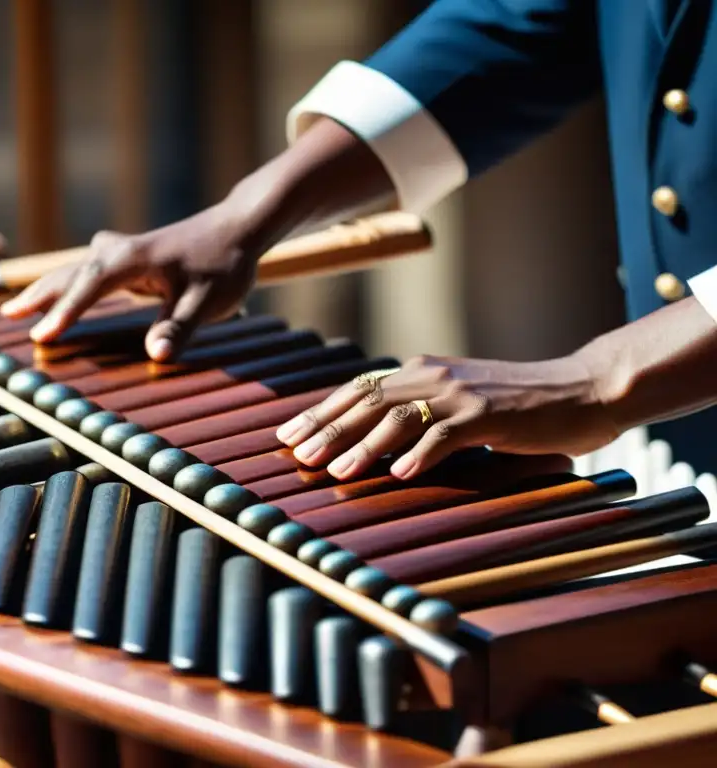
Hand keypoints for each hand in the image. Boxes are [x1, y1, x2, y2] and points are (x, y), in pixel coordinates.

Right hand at [1, 202, 266, 361]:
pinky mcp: (127, 258)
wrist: (238, 227)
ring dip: (46, 289)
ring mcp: (121, 252)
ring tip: (14, 310)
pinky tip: (55, 296)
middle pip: (70, 274)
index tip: (43, 335)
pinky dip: (65, 286)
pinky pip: (86, 273)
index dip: (66, 312)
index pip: (90, 287)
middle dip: (40, 297)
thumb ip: (180, 326)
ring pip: (74, 271)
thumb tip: (156, 354)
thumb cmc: (224, 264)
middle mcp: (119, 251)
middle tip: (9, 317)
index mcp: (132, 259)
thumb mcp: (207, 300)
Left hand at [275, 354, 619, 481]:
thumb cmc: (517, 405)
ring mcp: (461, 394)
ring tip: (336, 470)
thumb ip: (419, 415)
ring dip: (364, 445)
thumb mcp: (457, 404)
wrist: (580, 390)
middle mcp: (434, 377)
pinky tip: (402, 474)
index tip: (289, 435)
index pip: (359, 391)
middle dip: (327, 429)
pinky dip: (423, 453)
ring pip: (399, 417)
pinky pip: (448, 434)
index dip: (321, 413)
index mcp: (422, 373)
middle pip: (368, 402)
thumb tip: (374, 444)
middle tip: (296, 454)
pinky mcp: (491, 415)